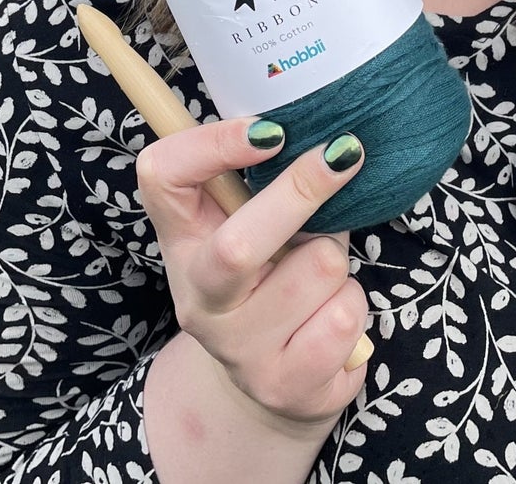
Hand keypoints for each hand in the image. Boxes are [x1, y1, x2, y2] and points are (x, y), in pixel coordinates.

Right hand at [138, 117, 369, 431]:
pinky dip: (354, 304)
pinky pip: (345, 319)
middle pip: (238, 245)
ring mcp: (237, 350)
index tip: (270, 129)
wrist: (270, 381)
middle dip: (301, 192)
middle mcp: (198, 298)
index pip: (161, 176)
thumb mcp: (256, 223)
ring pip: (318, 270)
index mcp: (183, 239)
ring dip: (338, 257)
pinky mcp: (283, 386)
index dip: (211, 145)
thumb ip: (270, 183)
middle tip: (345, 153)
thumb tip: (328, 137)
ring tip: (321, 271)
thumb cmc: (272, 274)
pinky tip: (330, 315)